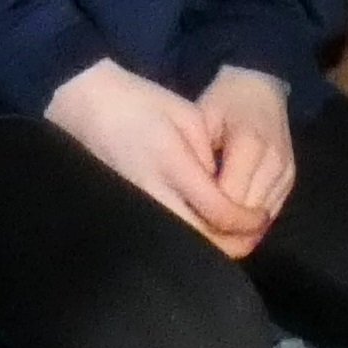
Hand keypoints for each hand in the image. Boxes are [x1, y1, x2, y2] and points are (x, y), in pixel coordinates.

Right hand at [47, 60, 261, 255]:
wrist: (86, 105)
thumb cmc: (140, 101)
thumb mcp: (186, 115)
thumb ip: (210, 155)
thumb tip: (227, 192)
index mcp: (171, 162)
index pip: (217, 210)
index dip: (246, 220)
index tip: (261, 216)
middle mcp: (153, 191)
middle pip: (202, 239)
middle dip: (235, 243)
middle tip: (254, 231)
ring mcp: (137, 205)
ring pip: (184, 244)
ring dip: (214, 246)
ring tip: (236, 233)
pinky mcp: (127, 211)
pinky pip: (167, 236)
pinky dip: (192, 239)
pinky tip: (207, 229)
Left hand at [196, 68, 296, 246]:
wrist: (259, 91)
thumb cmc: (222, 104)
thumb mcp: (202, 121)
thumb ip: (197, 157)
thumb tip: (186, 194)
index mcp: (250, 143)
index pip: (229, 198)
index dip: (207, 215)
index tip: (185, 222)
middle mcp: (274, 162)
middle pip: (247, 215)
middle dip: (221, 229)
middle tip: (193, 235)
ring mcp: (286, 173)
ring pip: (261, 220)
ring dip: (236, 229)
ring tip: (208, 231)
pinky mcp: (290, 182)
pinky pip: (270, 214)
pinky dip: (250, 222)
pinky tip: (229, 221)